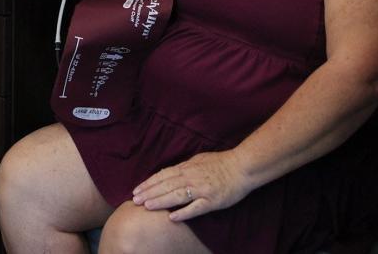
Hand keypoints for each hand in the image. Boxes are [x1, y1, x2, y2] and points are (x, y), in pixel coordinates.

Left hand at [131, 151, 251, 220]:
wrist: (242, 167)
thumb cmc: (221, 162)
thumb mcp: (199, 159)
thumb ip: (184, 166)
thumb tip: (170, 172)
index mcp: (187, 168)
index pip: (163, 175)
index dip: (149, 183)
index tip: (137, 190)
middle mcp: (191, 177)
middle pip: (166, 185)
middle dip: (149, 193)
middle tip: (135, 200)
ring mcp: (201, 189)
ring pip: (177, 195)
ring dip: (161, 201)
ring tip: (147, 206)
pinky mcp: (212, 200)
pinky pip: (196, 208)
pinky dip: (183, 212)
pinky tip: (172, 218)